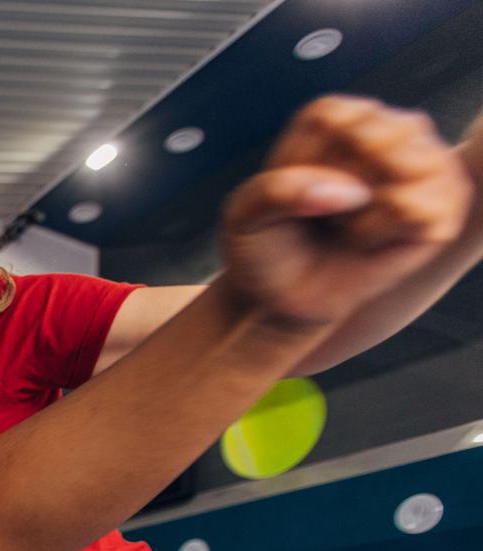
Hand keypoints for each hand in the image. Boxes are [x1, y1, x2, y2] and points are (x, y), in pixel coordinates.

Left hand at [220, 96, 470, 328]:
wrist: (283, 295)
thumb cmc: (267, 245)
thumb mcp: (245, 215)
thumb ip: (277, 191)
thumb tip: (350, 193)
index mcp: (337, 115)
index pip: (328, 119)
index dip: (300, 166)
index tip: (291, 193)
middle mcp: (389, 127)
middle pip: (371, 140)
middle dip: (335, 189)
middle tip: (322, 214)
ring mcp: (426, 162)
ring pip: (402, 168)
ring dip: (360, 212)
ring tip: (345, 223)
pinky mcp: (445, 202)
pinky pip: (416, 207)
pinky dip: (379, 232)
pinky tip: (367, 238)